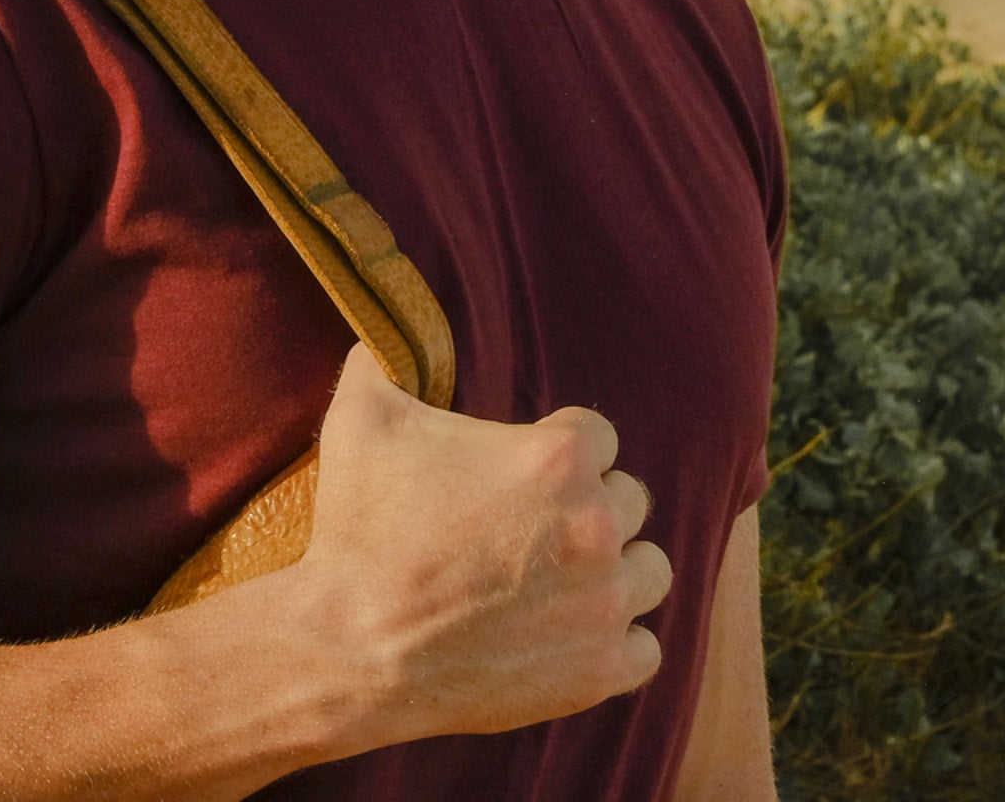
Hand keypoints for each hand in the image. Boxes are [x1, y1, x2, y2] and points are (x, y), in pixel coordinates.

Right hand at [291, 345, 670, 750]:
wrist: (353, 645)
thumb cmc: (361, 526)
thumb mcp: (361, 418)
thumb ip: (381, 361)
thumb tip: (377, 336)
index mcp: (557, 456)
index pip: (599, 434)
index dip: (562, 446)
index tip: (525, 470)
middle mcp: (597, 523)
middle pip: (631, 498)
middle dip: (588, 505)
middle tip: (533, 525)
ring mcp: (605, 601)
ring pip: (651, 569)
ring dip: (616, 568)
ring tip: (564, 576)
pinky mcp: (600, 669)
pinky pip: (647, 648)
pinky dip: (616, 640)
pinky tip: (572, 630)